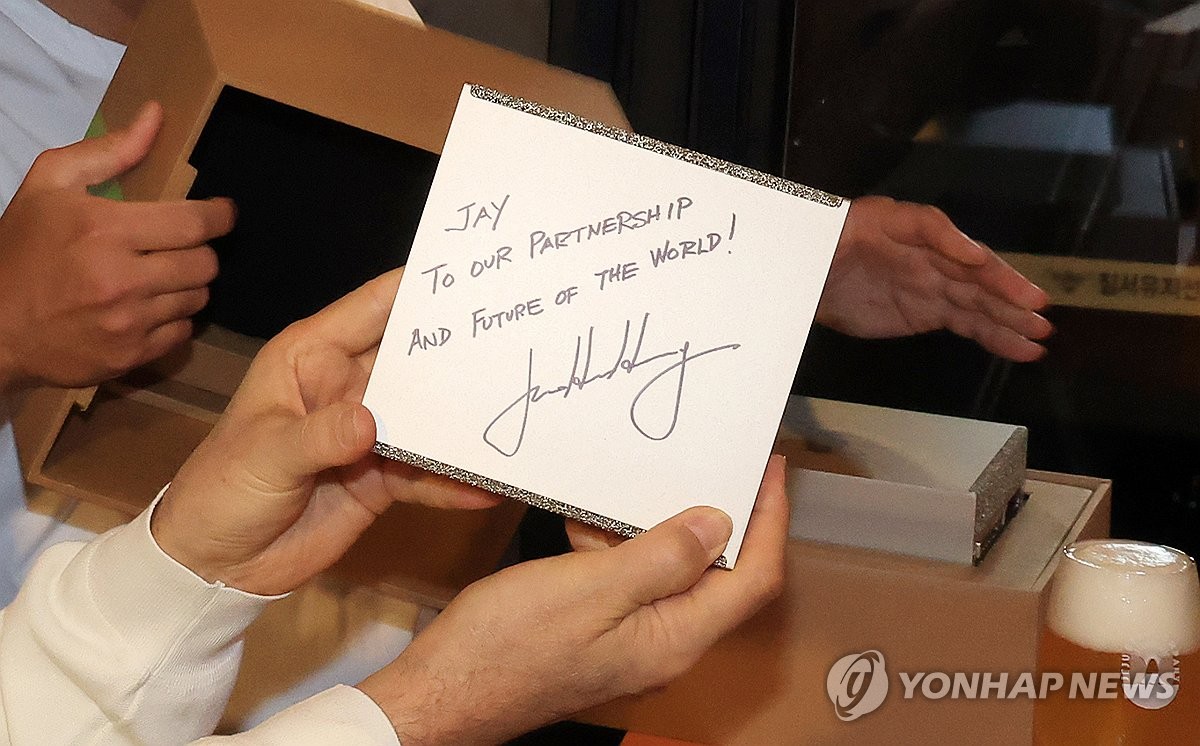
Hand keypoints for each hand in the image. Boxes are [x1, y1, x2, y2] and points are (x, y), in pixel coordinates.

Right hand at [0, 101, 235, 393]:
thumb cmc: (21, 250)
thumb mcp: (50, 185)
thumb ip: (108, 150)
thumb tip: (156, 115)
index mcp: (104, 229)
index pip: (194, 224)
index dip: (220, 216)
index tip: (223, 212)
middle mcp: (122, 278)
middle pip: (205, 263)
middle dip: (199, 251)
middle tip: (179, 246)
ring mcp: (128, 321)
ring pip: (198, 298)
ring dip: (187, 284)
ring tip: (159, 275)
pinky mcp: (131, 355)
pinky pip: (182, 332)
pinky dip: (174, 319)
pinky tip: (148, 307)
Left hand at [151, 268, 500, 595]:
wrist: (216, 564)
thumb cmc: (224, 489)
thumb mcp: (264, 454)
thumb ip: (318, 436)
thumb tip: (371, 423)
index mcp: (314, 358)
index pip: (374, 308)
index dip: (419, 289)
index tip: (473, 278)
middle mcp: (349, 386)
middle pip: (413, 361)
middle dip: (460, 354)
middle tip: (518, 343)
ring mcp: (369, 434)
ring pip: (427, 418)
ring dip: (464, 421)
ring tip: (516, 414)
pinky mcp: (382, 479)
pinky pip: (426, 474)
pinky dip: (454, 481)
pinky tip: (489, 486)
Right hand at [358, 456, 788, 744]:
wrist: (441, 693)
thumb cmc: (507, 645)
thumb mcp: (589, 588)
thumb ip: (662, 557)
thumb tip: (719, 524)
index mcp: (673, 639)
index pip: (751, 578)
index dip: (768, 521)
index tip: (769, 469)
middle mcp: (663, 646)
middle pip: (719, 577)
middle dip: (714, 519)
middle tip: (705, 465)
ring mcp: (633, 643)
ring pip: (671, 575)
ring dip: (654, 532)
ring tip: (622, 500)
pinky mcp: (602, 635)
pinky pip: (631, 583)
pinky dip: (618, 549)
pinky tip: (585, 531)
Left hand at [815, 196, 1052, 361]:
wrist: (809, 271)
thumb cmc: (838, 235)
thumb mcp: (873, 219)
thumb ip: (926, 229)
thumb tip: (970, 251)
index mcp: (926, 234)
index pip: (965, 253)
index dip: (989, 271)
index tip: (1011, 288)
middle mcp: (938, 259)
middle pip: (979, 281)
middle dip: (1010, 300)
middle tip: (1039, 317)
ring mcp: (934, 288)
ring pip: (979, 306)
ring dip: (1010, 323)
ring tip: (1039, 338)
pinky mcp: (928, 314)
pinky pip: (967, 324)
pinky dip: (993, 337)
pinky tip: (1018, 348)